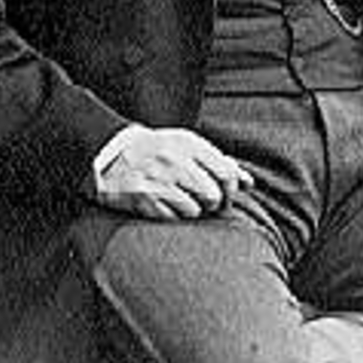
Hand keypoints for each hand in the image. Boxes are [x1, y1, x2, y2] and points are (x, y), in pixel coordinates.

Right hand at [95, 125, 254, 220]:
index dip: (231, 188)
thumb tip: (248, 182)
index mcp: (189, 144)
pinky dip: (173, 215)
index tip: (225, 192)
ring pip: (195, 210)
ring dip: (191, 210)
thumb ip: (219, 161)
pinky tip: (164, 203)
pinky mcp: (145, 199)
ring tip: (179, 198)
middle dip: (213, 203)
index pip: (226, 172)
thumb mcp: (188, 146)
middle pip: (213, 196)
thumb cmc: (159, 151)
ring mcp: (159, 180)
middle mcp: (174, 161)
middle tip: (204, 200)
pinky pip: (173, 218)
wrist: (113, 154)